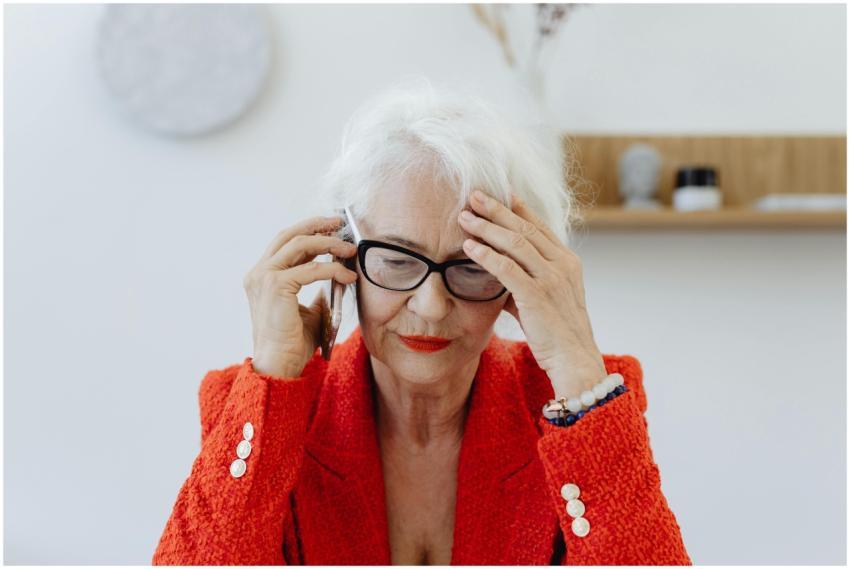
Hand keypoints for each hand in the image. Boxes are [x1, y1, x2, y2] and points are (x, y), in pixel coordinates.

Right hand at [243, 215, 357, 377]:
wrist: (279, 365)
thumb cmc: (292, 342)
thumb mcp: (309, 311)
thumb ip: (317, 292)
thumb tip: (335, 277)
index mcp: (262, 276)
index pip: (285, 243)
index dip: (309, 230)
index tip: (331, 227)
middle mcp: (259, 273)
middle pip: (289, 235)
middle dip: (317, 225)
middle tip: (339, 224)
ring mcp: (264, 278)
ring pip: (300, 245)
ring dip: (329, 243)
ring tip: (349, 249)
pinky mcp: (275, 286)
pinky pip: (311, 269)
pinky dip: (333, 269)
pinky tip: (348, 275)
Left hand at [457, 189, 605, 397]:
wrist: (574, 359)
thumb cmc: (555, 332)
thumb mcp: (543, 298)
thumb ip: (521, 281)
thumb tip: (494, 271)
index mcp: (567, 261)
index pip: (539, 226)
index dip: (518, 207)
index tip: (499, 192)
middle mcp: (562, 264)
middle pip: (524, 228)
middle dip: (496, 210)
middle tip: (473, 195)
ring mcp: (551, 278)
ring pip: (515, 243)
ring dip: (486, 228)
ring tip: (464, 218)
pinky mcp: (537, 295)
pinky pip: (507, 269)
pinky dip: (486, 256)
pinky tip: (469, 247)